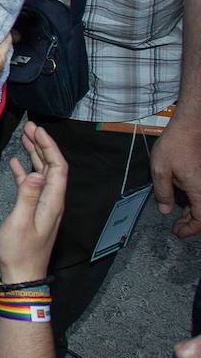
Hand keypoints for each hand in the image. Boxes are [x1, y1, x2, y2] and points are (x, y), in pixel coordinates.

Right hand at [0, 121, 67, 281]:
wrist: (22, 275)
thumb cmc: (19, 252)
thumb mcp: (20, 223)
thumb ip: (26, 197)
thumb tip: (33, 173)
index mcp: (52, 202)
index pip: (57, 168)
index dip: (49, 147)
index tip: (38, 130)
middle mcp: (52, 202)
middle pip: (52, 167)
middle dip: (43, 145)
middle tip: (30, 127)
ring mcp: (43, 206)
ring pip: (43, 174)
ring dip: (35, 155)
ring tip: (24, 137)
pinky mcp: (33, 210)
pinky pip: (33, 185)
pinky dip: (25, 170)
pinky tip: (16, 163)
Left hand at [150, 118, 200, 237]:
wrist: (191, 126)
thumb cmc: (176, 144)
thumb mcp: (160, 170)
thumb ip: (162, 192)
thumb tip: (165, 209)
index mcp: (200, 190)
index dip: (189, 229)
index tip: (178, 232)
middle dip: (191, 222)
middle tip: (177, 225)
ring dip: (195, 211)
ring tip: (179, 213)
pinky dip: (197, 200)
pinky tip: (186, 198)